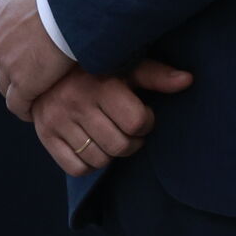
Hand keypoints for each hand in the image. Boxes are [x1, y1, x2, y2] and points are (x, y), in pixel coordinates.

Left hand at [0, 0, 78, 118]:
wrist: (73, 10)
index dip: (13, 47)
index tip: (27, 52)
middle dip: (12, 70)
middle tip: (32, 76)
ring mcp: (7, 65)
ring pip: (6, 85)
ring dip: (18, 92)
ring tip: (35, 96)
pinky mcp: (22, 86)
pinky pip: (17, 105)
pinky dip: (25, 110)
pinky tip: (36, 112)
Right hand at [28, 59, 193, 176]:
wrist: (46, 69)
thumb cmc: (97, 69)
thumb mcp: (126, 66)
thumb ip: (156, 75)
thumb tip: (188, 80)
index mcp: (100, 83)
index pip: (136, 121)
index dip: (146, 122)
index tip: (143, 115)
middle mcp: (76, 102)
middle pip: (120, 145)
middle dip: (132, 141)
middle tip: (128, 129)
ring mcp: (58, 121)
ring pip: (100, 160)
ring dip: (111, 154)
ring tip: (111, 135)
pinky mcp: (46, 137)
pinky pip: (77, 168)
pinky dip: (90, 164)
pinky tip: (93, 146)